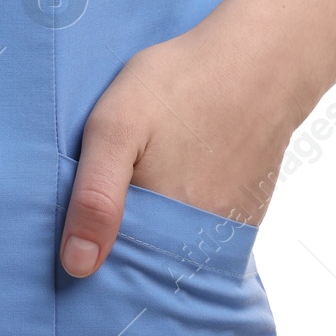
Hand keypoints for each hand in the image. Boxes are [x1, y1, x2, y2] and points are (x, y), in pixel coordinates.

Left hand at [58, 21, 307, 277]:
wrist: (260, 62)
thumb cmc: (180, 85)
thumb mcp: (115, 127)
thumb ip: (94, 197)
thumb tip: (77, 267)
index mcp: (163, 228)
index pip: (117, 273)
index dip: (92, 260)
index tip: (74, 245)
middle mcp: (201, 241)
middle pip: (148, 266)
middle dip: (121, 252)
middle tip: (110, 202)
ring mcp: (228, 228)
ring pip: (175, 251)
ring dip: (153, 236)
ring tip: (140, 190)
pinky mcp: (245, 212)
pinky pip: (202, 233)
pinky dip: (182, 221)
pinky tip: (172, 183)